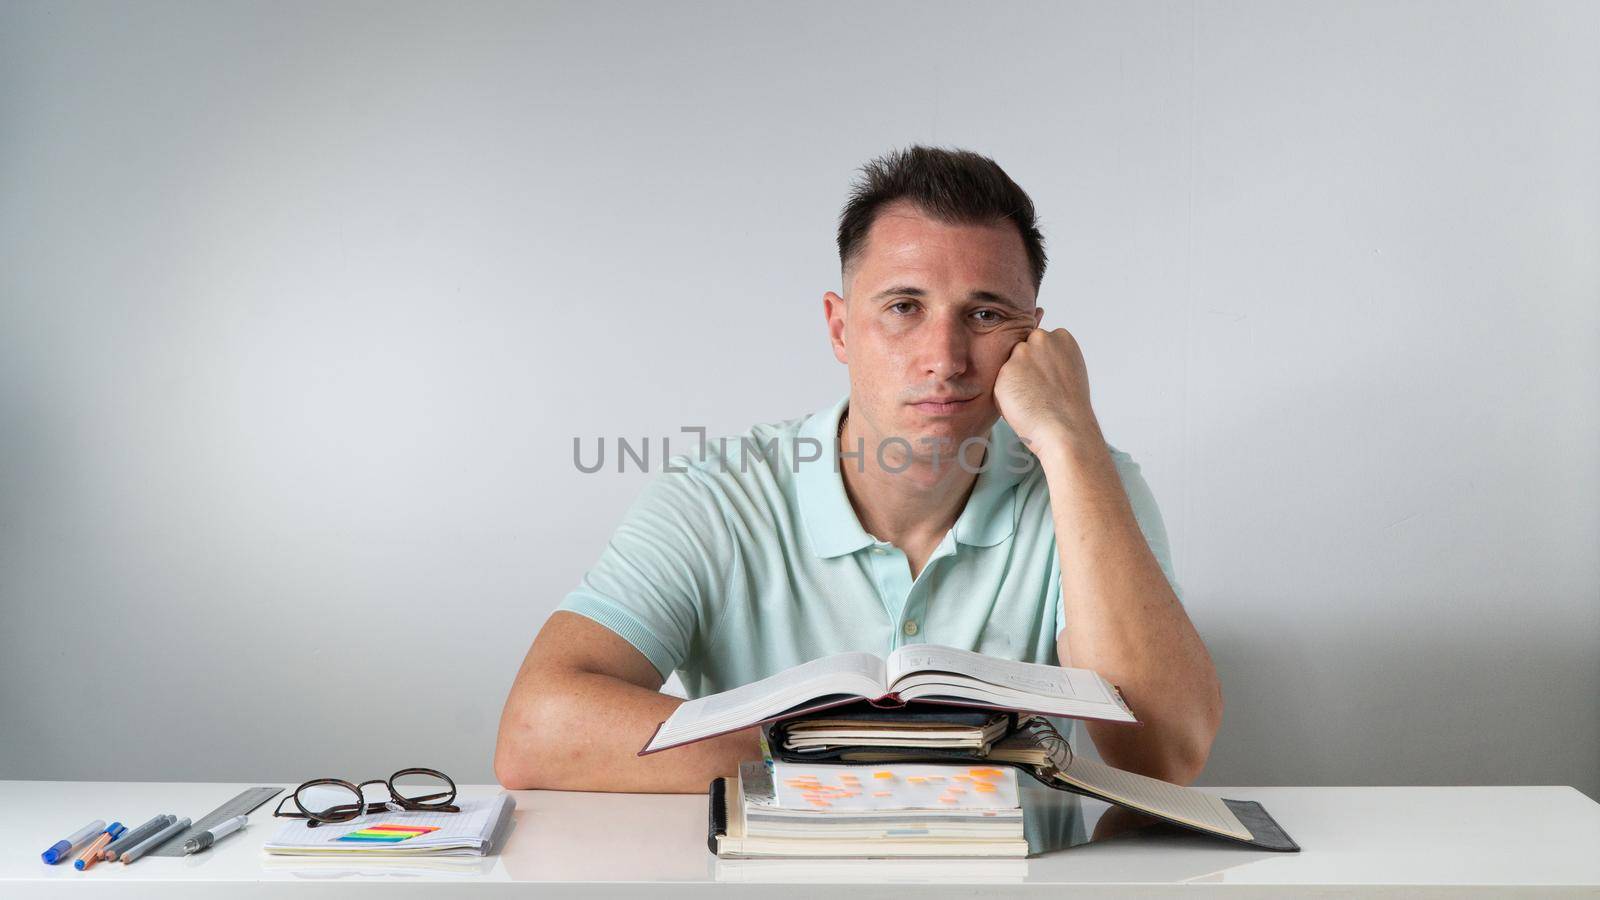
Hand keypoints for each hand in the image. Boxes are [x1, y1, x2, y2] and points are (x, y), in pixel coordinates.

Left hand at [993, 327, 1101, 448]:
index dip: (1041, 364)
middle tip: (1038, 391)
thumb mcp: (1069, 369)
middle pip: (1021, 349)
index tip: (1049, 380)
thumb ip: (1052, 356)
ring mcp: (1022, 353)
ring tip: (1031, 398)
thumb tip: (1034, 356)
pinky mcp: (1005, 371)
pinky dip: (1006, 394)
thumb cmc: (1069, 405)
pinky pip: (1000, 382)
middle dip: (1025, 367)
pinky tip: (1022, 404)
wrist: (1066, 429)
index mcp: (1061, 336)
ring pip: (1009, 365)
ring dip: (1013, 380)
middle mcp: (1040, 338)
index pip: (1039, 343)